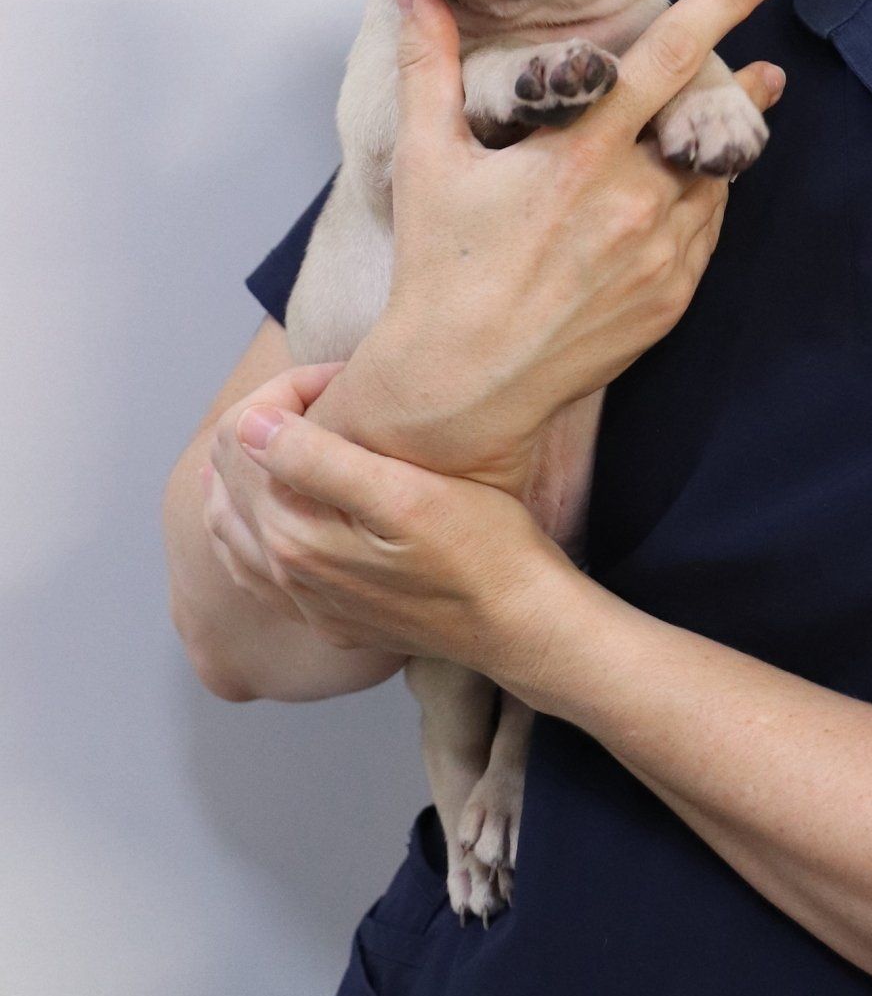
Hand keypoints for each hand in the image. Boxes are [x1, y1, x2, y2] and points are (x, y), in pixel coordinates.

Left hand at [224, 388, 574, 672]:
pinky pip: (255, 569)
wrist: (518, 621)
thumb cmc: (480, 547)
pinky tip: (266, 513)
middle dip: (267, 419)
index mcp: (294, 534)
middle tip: (329, 393)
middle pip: (230, 476)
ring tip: (285, 431)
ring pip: (232, 525)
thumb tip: (247, 425)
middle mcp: (284, 572)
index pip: (243, 437)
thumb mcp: (406, 493)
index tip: (341, 375)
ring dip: (246, 471)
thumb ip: (317, 460)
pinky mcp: (325, 616)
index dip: (285, 390)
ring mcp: (303, 600)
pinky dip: (248, 528)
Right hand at [329, 0, 784, 492]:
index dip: (721, 4)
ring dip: (725, 144)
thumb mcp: (426, 157)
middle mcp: (635, 202)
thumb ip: (428, 59)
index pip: (669, 57)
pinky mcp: (671, 300)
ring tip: (739, 120)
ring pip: (714, 175)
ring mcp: (660, 256)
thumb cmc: (438, 267)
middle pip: (712, 117)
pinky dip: (704, 201)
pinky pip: (706, 231)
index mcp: (583, 155)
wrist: (461, 385)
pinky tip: (693, 186)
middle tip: (768, 67)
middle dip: (743, 87)